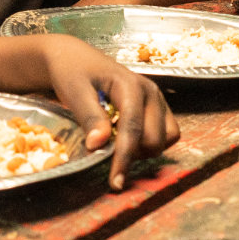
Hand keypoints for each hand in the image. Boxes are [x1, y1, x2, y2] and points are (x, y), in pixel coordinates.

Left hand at [42, 34, 178, 190]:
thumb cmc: (72, 71)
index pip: (133, 129)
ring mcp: (156, 99)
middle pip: (154, 139)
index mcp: (131, 84)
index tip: (115, 182)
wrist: (74, 58)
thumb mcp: (74, 90)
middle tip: (106, 150)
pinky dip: (150, 143)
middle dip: (133, 153)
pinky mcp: (157, 107)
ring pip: (165, 139)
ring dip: (144, 150)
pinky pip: (166, 134)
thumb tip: (99, 146)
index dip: (124, 158)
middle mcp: (150, 92)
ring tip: (117, 143)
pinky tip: (127, 138)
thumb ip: (90, 116)